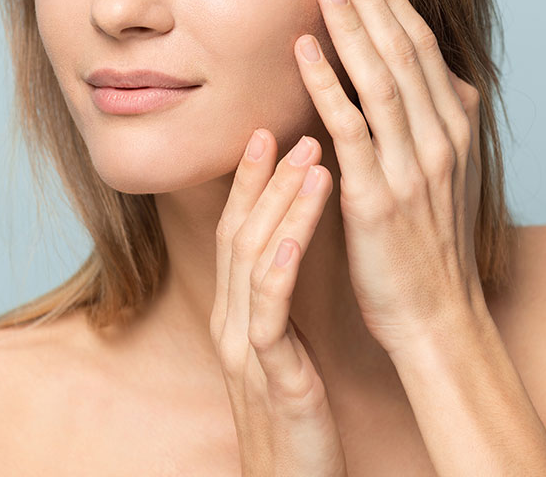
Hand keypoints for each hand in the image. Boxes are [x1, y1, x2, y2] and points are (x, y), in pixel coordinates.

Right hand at [211, 129, 347, 476]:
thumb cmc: (296, 415)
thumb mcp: (285, 348)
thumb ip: (282, 300)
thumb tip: (297, 249)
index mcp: (238, 312)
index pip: (237, 231)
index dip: (250, 182)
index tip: (270, 134)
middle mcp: (231, 322)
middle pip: (240, 234)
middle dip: (268, 180)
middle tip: (297, 131)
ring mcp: (245, 349)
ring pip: (253, 262)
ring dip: (282, 207)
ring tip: (313, 163)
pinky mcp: (271, 377)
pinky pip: (269, 315)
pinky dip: (280, 269)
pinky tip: (297, 236)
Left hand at [293, 0, 484, 355]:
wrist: (437, 315)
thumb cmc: (431, 244)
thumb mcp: (447, 173)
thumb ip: (438, 119)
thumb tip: (432, 74)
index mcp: (455, 126)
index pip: (423, 44)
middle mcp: (441, 137)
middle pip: (405, 48)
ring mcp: (412, 167)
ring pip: (382, 78)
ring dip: (352, 25)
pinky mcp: (377, 197)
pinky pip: (351, 128)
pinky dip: (327, 84)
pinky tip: (303, 50)